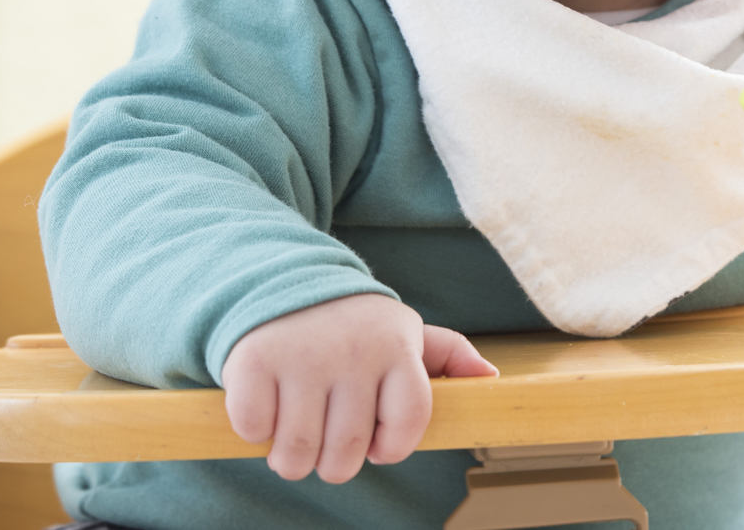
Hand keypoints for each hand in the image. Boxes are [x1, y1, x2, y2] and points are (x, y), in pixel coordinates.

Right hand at [221, 293, 498, 482]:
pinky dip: (255, 430)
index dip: (391, 446)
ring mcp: (304, 355)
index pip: (410, 422)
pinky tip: (266, 404)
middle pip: (346, 453)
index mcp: (397, 346)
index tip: (377, 442)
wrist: (283, 281)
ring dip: (290, 456)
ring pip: (297, 453)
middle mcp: (354, 350)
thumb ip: (447, 356)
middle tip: (324, 434)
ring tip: (294, 428)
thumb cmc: (351, 325)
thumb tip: (489, 378)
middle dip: (332, 461)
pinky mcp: (254, 360)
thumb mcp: (402, 332)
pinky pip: (254, 430)